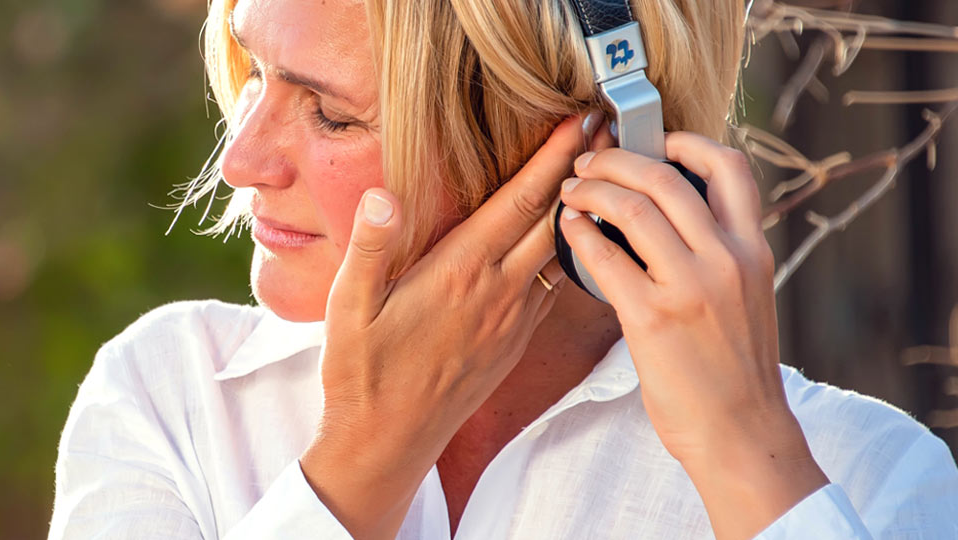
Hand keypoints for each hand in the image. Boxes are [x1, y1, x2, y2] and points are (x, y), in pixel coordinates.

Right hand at [299, 115, 606, 539]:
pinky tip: (569, 240)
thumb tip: (384, 195)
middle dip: (587, 173)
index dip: (556, 158)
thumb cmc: (363, 371)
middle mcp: (497, 292)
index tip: (582, 121)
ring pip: (560, 253)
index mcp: (460, 272)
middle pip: (556, 219)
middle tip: (609, 130)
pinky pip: (550, 287)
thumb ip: (370, 247)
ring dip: (582, 212)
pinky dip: (566, 254)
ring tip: (601, 175)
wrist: (387, 441)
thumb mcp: (348, 304)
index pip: (521, 203)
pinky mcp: (514, 342)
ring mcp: (511, 319)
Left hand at [555, 132, 828, 539]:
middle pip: (668, 178)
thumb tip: (674, 215)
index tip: (655, 141)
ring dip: (594, 189)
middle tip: (590, 161)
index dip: (688, 141)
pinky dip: (580, 234)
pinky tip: (568, 230)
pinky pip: (606, 258)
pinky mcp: (652, 318)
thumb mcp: (746, 296)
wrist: (741, 431)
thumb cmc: (734, 368)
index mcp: (753, 250)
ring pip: (635, 208)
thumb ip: (719, 252)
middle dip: (619, 159)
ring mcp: (691, 288)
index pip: (730, 168)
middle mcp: (727, 260)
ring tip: (572, 190)